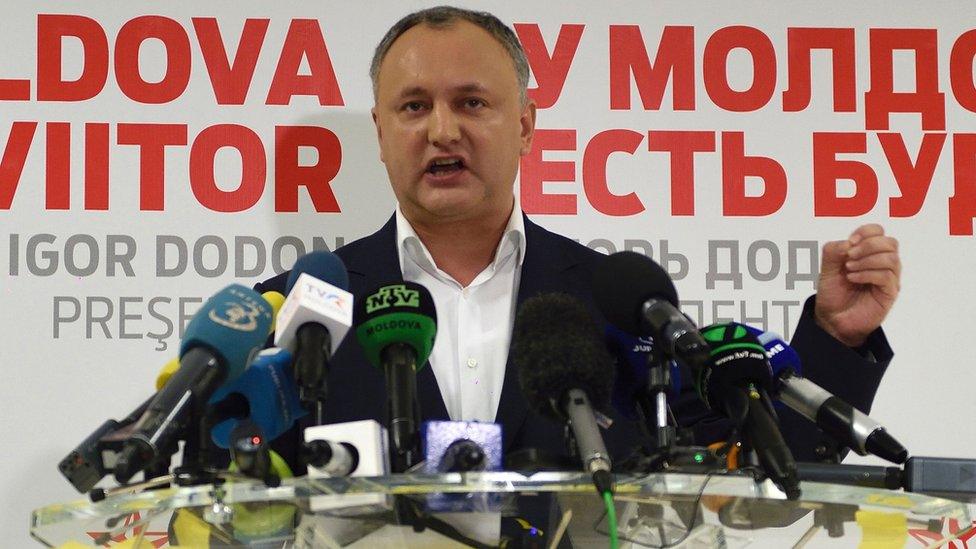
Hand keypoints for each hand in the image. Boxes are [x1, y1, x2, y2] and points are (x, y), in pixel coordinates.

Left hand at [814, 224, 900, 347]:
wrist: (832, 318)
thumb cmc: (833, 292)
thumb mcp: (827, 268)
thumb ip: (833, 251)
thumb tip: (848, 243)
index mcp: (869, 253)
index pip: (878, 232)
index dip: (866, 232)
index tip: (850, 242)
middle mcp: (883, 264)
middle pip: (890, 243)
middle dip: (868, 245)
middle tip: (849, 257)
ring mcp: (888, 279)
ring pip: (891, 259)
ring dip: (867, 260)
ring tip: (849, 269)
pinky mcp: (889, 293)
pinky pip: (886, 277)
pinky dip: (867, 274)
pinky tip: (852, 278)